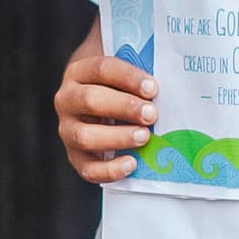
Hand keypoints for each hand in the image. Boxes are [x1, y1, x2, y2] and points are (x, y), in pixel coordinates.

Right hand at [54, 45, 157, 184]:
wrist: (98, 105)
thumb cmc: (120, 86)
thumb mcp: (124, 74)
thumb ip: (139, 74)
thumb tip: (172, 83)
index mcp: (79, 72)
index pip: (101, 69)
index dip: (127, 77)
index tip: (152, 88)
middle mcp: (67, 100)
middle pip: (90, 100)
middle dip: (124, 107)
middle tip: (152, 114)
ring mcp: (67, 129)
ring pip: (85, 136)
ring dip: (117, 137)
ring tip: (144, 137)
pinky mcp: (75, 156)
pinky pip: (87, 168)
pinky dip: (109, 169)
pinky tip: (132, 164)